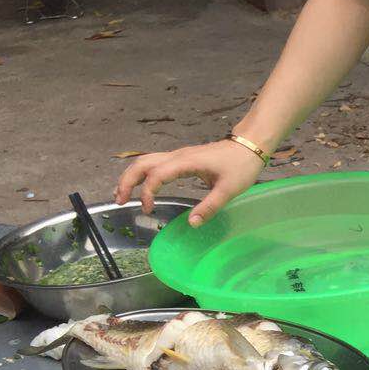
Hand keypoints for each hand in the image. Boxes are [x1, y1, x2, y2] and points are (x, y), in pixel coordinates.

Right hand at [114, 139, 265, 226]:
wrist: (248, 145)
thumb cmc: (241, 166)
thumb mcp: (228, 190)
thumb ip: (209, 207)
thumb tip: (191, 224)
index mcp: (186, 162)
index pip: (157, 175)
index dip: (148, 192)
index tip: (148, 209)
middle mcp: (177, 156)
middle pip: (142, 164)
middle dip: (127, 181)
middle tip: (120, 200)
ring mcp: (178, 155)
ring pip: (146, 161)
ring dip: (131, 176)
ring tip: (122, 195)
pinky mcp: (182, 158)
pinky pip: (155, 163)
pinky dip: (143, 174)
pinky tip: (141, 186)